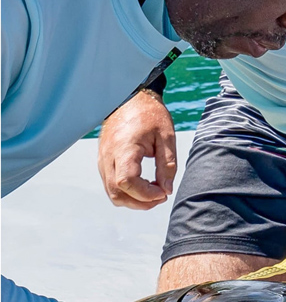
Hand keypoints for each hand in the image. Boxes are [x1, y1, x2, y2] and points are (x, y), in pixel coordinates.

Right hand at [98, 89, 176, 209]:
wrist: (131, 98)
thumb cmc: (151, 116)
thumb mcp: (167, 138)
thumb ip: (167, 166)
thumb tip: (167, 191)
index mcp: (124, 147)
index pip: (127, 182)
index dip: (146, 194)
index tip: (163, 192)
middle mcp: (108, 155)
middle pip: (117, 193)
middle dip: (141, 203)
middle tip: (161, 196)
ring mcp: (102, 159)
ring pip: (112, 193)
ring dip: (133, 200)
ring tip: (154, 193)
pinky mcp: (103, 161)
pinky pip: (111, 185)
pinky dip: (127, 193)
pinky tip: (143, 186)